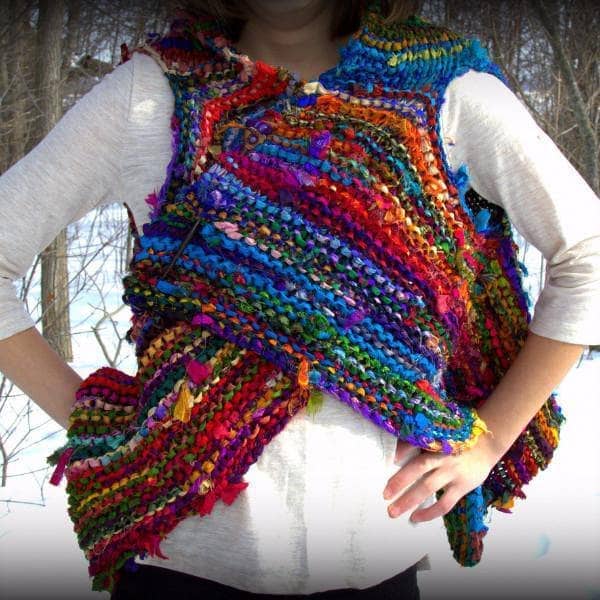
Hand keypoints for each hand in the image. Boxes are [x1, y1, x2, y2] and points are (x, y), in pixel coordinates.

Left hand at [382, 434, 501, 522]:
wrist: (487, 444)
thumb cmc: (456, 440)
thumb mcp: (440, 436)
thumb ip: (420, 442)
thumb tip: (396, 451)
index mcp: (435, 442)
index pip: (416, 444)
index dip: (403, 450)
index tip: (390, 459)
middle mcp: (443, 456)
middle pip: (418, 468)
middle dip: (400, 482)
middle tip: (384, 495)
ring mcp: (453, 472)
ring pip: (428, 487)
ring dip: (409, 500)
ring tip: (393, 511)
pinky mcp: (462, 486)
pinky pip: (444, 503)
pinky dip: (429, 512)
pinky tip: (416, 517)